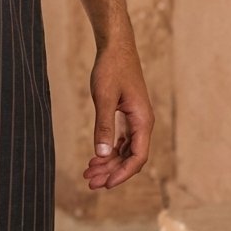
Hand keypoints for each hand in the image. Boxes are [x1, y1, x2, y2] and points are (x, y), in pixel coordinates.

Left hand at [84, 41, 153, 189]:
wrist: (116, 46)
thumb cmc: (111, 68)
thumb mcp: (104, 97)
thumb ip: (104, 126)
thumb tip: (101, 154)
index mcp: (143, 121)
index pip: (137, 158)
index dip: (122, 174)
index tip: (105, 184)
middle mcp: (142, 123)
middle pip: (130, 157)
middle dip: (111, 171)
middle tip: (89, 182)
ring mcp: (135, 119)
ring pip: (125, 150)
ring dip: (108, 162)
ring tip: (88, 172)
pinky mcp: (127, 114)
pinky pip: (121, 140)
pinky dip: (109, 149)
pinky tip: (95, 157)